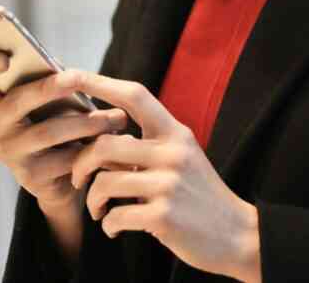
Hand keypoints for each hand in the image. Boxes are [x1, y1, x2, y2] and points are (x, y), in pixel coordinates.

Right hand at [0, 53, 129, 208]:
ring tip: (116, 118)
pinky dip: (91, 150)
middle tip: (78, 77)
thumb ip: (50, 82)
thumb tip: (69, 73)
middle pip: (16, 101)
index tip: (5, 58)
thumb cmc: (59, 123)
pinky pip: (64, 160)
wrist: (65, 177)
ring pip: (48, 131)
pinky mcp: (29, 178)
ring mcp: (9, 154)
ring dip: (87, 122)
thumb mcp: (52, 101)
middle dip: (49, 87)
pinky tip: (111, 145)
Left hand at [64, 70, 261, 282]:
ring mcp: (168, 185)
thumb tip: (101, 136)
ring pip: (104, 182)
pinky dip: (108, 225)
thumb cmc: (200, 195)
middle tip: (78, 180)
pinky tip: (115, 228)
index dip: (99, 82)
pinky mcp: (164, 217)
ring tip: (99, 210)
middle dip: (81, 164)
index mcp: (176, 134)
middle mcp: (172, 153)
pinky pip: (116, 216)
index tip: (70, 75)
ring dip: (92, 200)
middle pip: (105, 144)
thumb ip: (148, 145)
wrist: (238, 235)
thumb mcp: (181, 158)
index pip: (134, 96)